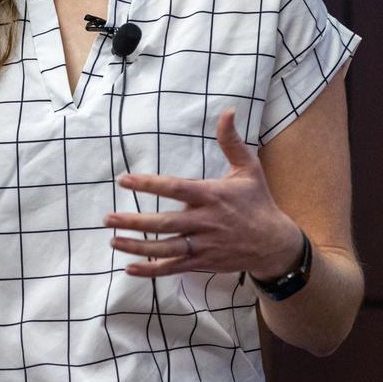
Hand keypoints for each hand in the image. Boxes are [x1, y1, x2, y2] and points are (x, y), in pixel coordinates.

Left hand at [104, 111, 301, 278]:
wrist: (274, 244)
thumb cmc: (257, 202)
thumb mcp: (249, 169)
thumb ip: (232, 142)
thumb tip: (227, 112)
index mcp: (213, 195)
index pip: (176, 189)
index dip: (149, 184)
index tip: (124, 180)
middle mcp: (206, 222)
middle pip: (165, 223)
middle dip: (135, 222)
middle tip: (108, 218)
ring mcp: (204, 245)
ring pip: (166, 248)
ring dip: (137, 246)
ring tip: (113, 240)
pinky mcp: (204, 262)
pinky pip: (174, 267)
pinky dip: (152, 270)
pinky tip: (130, 268)